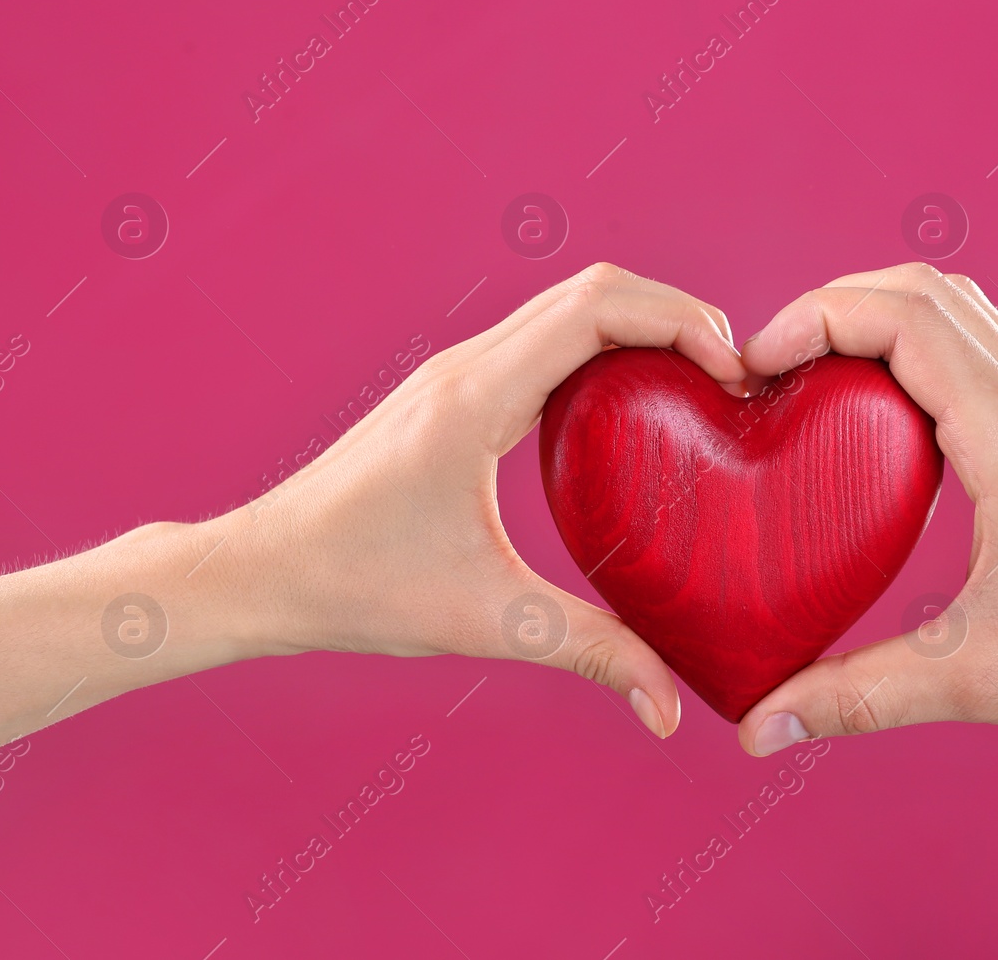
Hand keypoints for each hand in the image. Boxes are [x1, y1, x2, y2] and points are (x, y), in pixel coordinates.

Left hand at [205, 263, 744, 737]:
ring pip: (567, 305)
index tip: (732, 372)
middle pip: (591, 288)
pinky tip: (633, 407)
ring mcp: (455, 371)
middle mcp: (464, 365)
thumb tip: (667, 708)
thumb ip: (587, 652)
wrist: (262, 571)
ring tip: (700, 382)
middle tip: (735, 376)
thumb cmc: (355, 587)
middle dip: (676, 314)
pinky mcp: (453, 391)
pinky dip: (603, 348)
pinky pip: (543, 339)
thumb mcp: (486, 619)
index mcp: (474, 398)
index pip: (594, 308)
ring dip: (640, 324)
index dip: (679, 320)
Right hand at [734, 262, 997, 755]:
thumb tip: (761, 726)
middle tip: (769, 369)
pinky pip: (969, 353)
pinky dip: (908, 354)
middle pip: (921, 289)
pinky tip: (872, 428)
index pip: (904, 316)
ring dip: (873, 320)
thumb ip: (860, 697)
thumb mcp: (978, 677)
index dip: (816, 319)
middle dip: (831, 308)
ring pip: (952, 309)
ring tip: (809, 380)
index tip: (755, 366)